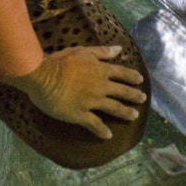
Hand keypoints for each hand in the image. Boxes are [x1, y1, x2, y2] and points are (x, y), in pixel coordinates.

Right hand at [0, 46, 146, 139]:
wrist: (43, 76)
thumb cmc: (60, 61)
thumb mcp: (82, 51)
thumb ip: (101, 51)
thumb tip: (119, 49)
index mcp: (101, 70)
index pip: (122, 73)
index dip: (132, 77)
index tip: (140, 80)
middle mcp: (100, 86)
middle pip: (122, 91)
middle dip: (134, 96)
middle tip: (143, 99)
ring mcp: (92, 101)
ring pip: (114, 108)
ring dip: (125, 112)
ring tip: (133, 116)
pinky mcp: (80, 114)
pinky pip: (94, 124)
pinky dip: (102, 131)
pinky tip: (108, 136)